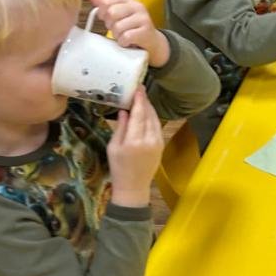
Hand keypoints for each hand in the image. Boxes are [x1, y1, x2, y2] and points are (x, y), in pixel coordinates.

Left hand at [84, 0, 168, 66]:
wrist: (151, 42)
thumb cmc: (131, 27)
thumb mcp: (117, 12)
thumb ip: (102, 2)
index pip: (106, 2)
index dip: (102, 14)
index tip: (107, 19)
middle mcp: (137, 6)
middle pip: (111, 13)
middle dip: (110, 25)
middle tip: (118, 29)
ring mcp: (143, 18)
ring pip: (117, 27)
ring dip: (117, 36)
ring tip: (124, 35)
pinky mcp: (146, 31)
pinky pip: (126, 37)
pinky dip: (124, 42)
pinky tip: (128, 42)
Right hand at [106, 86, 164, 206]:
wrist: (133, 187)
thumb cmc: (118, 167)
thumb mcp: (114, 147)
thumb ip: (120, 127)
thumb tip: (124, 110)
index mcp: (134, 141)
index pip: (139, 114)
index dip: (139, 99)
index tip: (138, 87)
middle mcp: (149, 140)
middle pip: (149, 114)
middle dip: (145, 101)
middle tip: (139, 89)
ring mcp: (158, 143)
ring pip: (155, 119)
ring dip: (149, 108)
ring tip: (142, 98)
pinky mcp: (161, 145)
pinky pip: (157, 127)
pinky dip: (152, 117)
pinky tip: (147, 113)